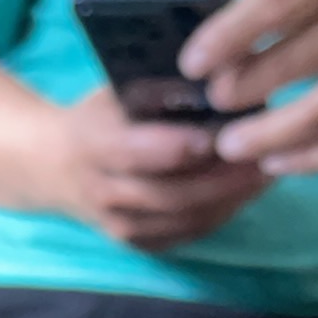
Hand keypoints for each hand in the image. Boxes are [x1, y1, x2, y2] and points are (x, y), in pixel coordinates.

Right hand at [54, 86, 267, 250]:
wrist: (53, 167)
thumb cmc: (96, 116)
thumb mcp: (114, 90)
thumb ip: (157, 89)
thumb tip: (222, 71)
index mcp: (92, 145)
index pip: (137, 152)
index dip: (179, 148)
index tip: (220, 134)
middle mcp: (104, 193)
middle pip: (170, 195)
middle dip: (221, 179)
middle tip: (263, 157)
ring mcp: (120, 226)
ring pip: (183, 221)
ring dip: (229, 200)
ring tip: (265, 174)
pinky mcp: (138, 245)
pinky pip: (186, 235)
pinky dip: (219, 215)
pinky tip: (245, 194)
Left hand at [179, 0, 317, 173]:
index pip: (278, 2)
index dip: (228, 35)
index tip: (192, 62)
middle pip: (291, 63)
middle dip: (241, 89)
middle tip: (213, 101)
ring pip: (316, 116)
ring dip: (264, 137)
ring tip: (229, 145)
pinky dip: (305, 159)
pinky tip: (274, 160)